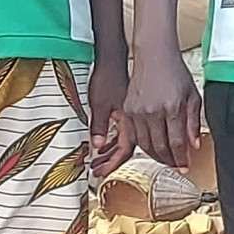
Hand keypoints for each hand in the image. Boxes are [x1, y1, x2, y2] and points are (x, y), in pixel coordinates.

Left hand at [86, 60, 132, 177]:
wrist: (114, 60)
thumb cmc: (108, 78)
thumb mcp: (99, 104)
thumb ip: (99, 125)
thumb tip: (98, 145)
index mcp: (130, 122)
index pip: (124, 151)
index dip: (112, 164)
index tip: (102, 173)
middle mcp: (135, 122)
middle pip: (127, 150)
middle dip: (111, 162)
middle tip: (99, 171)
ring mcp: (134, 117)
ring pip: (127, 142)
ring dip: (112, 153)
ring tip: (99, 160)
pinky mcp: (130, 112)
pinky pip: (125, 133)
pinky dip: (114, 142)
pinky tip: (105, 144)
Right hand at [124, 46, 203, 171]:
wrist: (154, 57)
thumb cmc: (176, 73)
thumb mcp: (193, 97)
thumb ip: (193, 123)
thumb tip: (195, 145)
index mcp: (172, 108)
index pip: (177, 143)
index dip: (182, 158)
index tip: (185, 166)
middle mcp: (153, 111)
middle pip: (160, 147)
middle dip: (169, 160)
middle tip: (176, 165)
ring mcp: (137, 111)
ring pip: (145, 144)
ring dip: (156, 156)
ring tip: (166, 159)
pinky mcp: (127, 110)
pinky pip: (134, 136)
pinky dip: (143, 146)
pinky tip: (152, 148)